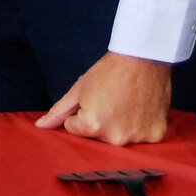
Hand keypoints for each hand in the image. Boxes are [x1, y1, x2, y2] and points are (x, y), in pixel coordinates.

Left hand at [35, 52, 171, 144]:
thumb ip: (59, 111)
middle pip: (97, 137)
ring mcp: (137, 138)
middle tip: (111, 100)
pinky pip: (142, 137)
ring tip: (126, 103)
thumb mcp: (79, 89)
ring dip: (120, 125)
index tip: (94, 98)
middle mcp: (114, 137)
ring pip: (119, 138)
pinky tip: (140, 108)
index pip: (74, 129)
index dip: (80, 112)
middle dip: (99, 122)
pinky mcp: (155, 135)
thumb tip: (40, 126)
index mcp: (92, 126)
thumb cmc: (109, 71)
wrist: (143, 58)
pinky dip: (140, 126)